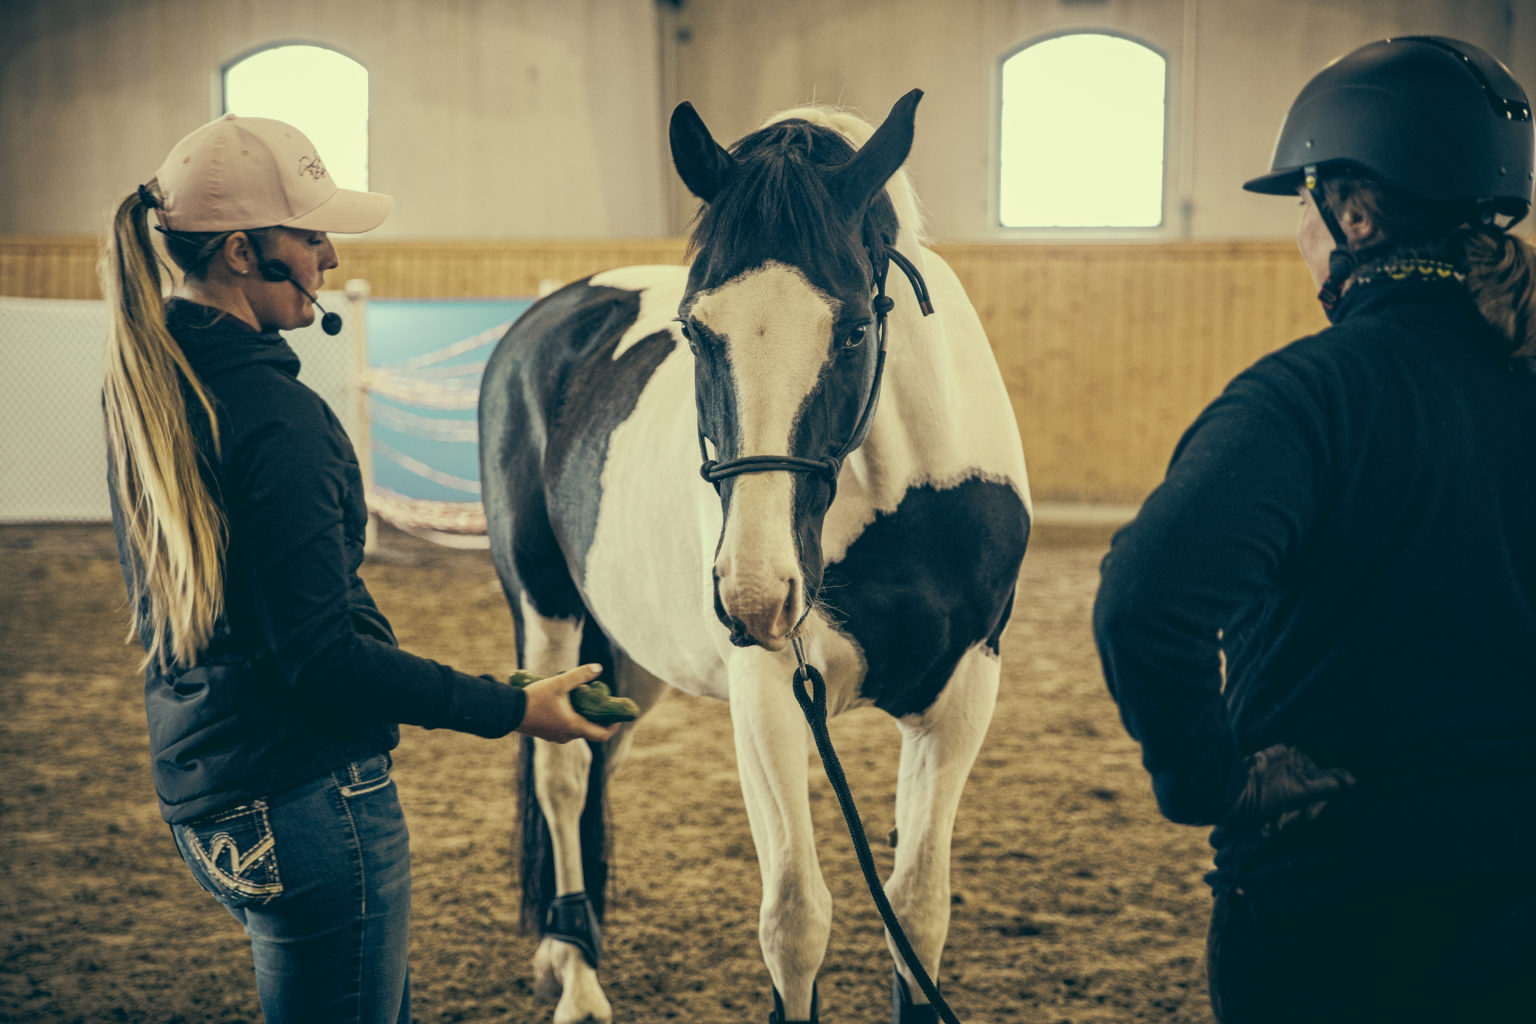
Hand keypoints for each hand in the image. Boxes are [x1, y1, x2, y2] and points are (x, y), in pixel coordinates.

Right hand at [515, 664, 622, 743]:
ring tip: (584, 700)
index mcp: (574, 727)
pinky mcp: (547, 734)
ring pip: (577, 729)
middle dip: (598, 717)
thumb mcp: (559, 683)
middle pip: (590, 730)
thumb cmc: (535, 698)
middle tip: (601, 703)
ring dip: (584, 717)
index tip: (617, 716)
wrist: (509, 710)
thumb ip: (579, 675)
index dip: (613, 726)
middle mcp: (567, 736)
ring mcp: (556, 736)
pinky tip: (567, 704)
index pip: (602, 734)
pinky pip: (566, 728)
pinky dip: (572, 719)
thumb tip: (598, 668)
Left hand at [1224, 744, 1354, 834]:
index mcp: (1294, 756)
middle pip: (1306, 795)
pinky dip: (1272, 819)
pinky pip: (1276, 808)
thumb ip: (1327, 784)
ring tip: (1271, 825)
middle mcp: (1284, 764)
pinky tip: (1265, 825)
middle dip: (1296, 813)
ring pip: (1291, 805)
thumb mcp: (1299, 789)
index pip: (1322, 782)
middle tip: (1282, 823)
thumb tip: (1353, 779)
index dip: (1318, 803)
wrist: (1220, 797)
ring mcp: (1272, 778)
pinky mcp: (1260, 791)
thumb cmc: (1260, 791)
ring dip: (1283, 819)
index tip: (1309, 817)